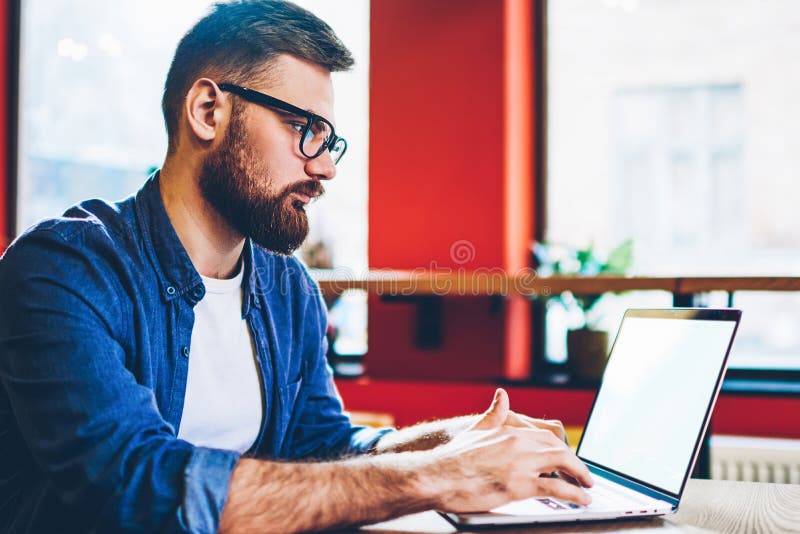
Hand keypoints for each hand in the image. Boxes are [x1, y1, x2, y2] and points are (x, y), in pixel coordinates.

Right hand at [421, 389, 592, 512]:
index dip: (563, 447)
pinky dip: (575, 494)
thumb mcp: (475, 429)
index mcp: (510, 430)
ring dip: (581, 477)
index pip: (548, 434)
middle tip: (583, 475)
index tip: (569, 458)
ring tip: (588, 488)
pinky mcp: (519, 485)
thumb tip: (502, 396)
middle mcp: (519, 443)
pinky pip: (556, 488)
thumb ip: (493, 414)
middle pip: (560, 448)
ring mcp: (521, 463)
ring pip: (564, 464)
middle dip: (576, 463)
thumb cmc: (452, 457)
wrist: (436, 475)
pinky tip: (582, 500)